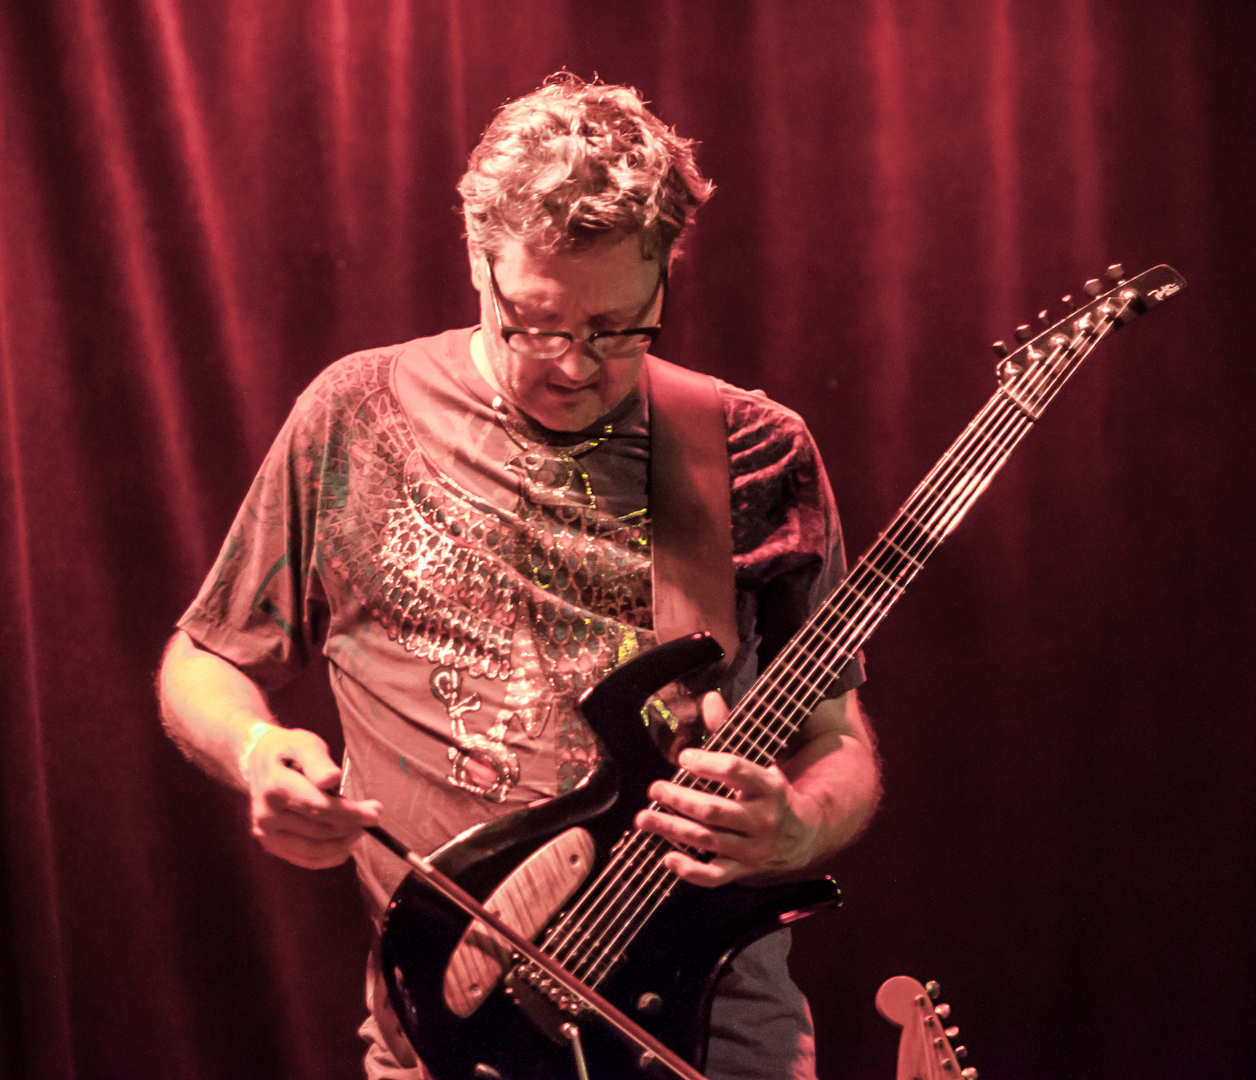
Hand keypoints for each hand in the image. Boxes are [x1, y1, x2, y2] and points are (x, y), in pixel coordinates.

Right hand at [245, 726, 380, 868]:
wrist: (259, 762)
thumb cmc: (288, 751)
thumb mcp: (303, 744)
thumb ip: (318, 761)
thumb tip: (332, 778)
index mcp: (275, 787)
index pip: (318, 807)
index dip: (349, 813)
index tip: (374, 813)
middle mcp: (266, 815)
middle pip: (320, 830)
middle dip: (352, 826)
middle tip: (372, 816)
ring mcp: (267, 833)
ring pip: (315, 849)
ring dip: (344, 842)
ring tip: (360, 827)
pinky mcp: (272, 844)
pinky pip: (306, 859)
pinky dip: (330, 856)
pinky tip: (345, 845)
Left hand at [633, 692, 815, 886]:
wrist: (805, 836)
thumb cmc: (772, 793)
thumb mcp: (759, 761)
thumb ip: (730, 732)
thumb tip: (710, 699)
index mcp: (769, 786)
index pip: (736, 771)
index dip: (707, 763)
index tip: (683, 758)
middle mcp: (762, 819)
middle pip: (714, 810)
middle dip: (679, 799)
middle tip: (655, 789)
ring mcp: (753, 849)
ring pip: (708, 840)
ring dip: (672, 829)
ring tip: (644, 818)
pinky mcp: (744, 870)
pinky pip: (715, 876)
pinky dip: (690, 871)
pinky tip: (667, 857)